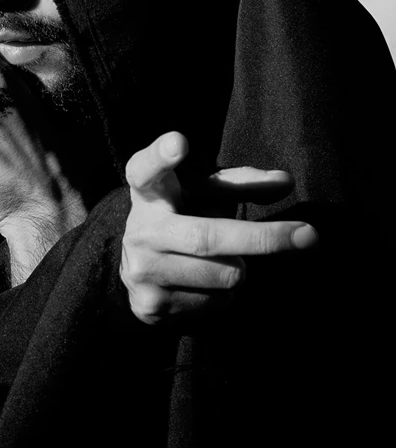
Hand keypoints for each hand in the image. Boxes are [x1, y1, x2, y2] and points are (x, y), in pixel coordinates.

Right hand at [121, 132, 317, 323]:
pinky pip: (217, 302)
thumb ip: (243, 183)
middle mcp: (140, 228)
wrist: (137, 269)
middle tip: (309, 235)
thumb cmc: (184, 216)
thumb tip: (286, 181)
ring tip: (224, 259)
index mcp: (150, 190)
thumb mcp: (206, 194)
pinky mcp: (151, 305)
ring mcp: (142, 269)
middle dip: (262, 238)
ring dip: (241, 268)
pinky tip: (205, 283)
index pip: (147, 168)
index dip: (161, 156)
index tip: (180, 142)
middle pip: (208, 237)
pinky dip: (226, 293)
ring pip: (224, 274)